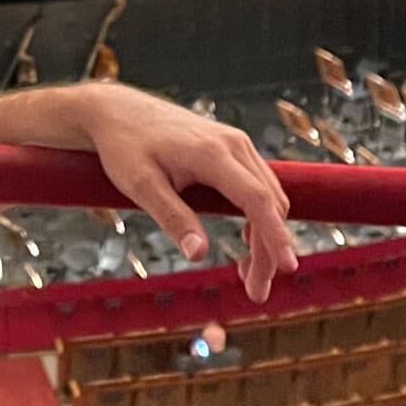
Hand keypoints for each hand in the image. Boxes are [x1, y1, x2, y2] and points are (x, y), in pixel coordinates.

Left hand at [79, 88, 298, 302]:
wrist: (116, 111)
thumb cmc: (124, 146)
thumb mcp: (140, 186)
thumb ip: (172, 218)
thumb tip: (200, 255)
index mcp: (212, 153)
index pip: (257, 198)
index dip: (275, 235)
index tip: (288, 268)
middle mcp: (233, 144)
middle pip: (269, 203)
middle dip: (269, 250)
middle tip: (256, 293)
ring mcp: (236, 144)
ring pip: (269, 196)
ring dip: (266, 236)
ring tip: (249, 277)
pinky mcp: (232, 148)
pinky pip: (259, 185)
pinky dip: (260, 216)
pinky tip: (246, 242)